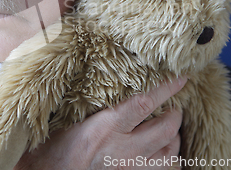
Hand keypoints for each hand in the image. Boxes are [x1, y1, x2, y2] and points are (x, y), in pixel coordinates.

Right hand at [15, 76, 186, 169]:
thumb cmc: (50, 148)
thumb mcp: (66, 118)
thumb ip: (87, 99)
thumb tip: (95, 71)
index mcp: (105, 128)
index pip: (144, 103)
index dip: (166, 89)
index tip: (180, 77)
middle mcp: (122, 150)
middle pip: (166, 130)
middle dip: (175, 114)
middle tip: (173, 104)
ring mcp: (129, 168)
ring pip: (170, 156)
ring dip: (174, 139)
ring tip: (169, 128)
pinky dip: (169, 160)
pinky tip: (162, 151)